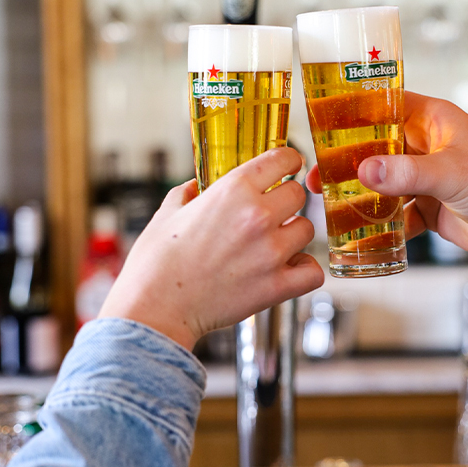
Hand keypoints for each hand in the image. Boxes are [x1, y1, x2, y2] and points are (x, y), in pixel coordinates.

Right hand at [100, 147, 323, 348]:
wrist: (155, 307)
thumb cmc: (155, 263)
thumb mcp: (166, 214)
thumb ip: (186, 193)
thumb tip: (196, 187)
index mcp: (232, 190)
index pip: (283, 159)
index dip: (286, 161)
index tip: (285, 168)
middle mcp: (257, 216)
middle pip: (298, 194)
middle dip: (285, 201)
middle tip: (269, 214)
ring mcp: (271, 252)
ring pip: (306, 230)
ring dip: (291, 236)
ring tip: (270, 246)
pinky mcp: (277, 286)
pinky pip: (312, 271)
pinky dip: (303, 270)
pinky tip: (286, 270)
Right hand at [305, 91, 467, 258]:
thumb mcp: (451, 174)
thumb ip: (406, 174)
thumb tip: (363, 172)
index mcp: (431, 120)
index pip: (383, 104)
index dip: (352, 109)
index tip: (320, 118)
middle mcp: (424, 144)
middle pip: (373, 145)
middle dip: (344, 158)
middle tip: (316, 170)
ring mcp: (423, 176)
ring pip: (379, 179)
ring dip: (354, 190)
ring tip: (324, 197)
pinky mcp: (426, 205)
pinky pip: (391, 210)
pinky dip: (376, 220)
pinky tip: (356, 227)